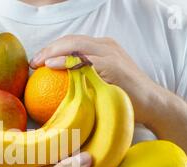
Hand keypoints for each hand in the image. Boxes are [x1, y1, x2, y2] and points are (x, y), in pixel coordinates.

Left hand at [30, 35, 167, 126]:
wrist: (153, 105)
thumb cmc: (126, 99)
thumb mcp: (102, 85)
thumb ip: (86, 79)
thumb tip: (62, 88)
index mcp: (103, 49)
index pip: (73, 43)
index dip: (53, 49)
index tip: (38, 62)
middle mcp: (106, 47)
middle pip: (71, 40)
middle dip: (49, 48)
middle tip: (33, 62)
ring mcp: (110, 54)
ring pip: (76, 45)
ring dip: (53, 51)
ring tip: (39, 62)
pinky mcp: (113, 65)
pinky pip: (85, 60)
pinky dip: (66, 61)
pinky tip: (52, 66)